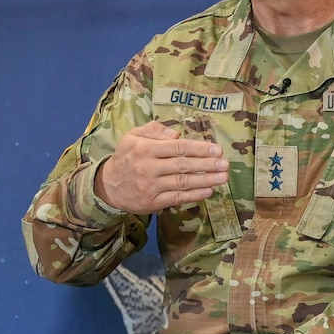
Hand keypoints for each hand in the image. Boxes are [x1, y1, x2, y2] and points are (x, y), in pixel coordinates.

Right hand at [94, 122, 227, 214]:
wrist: (108, 186)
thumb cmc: (125, 158)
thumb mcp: (132, 136)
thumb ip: (154, 130)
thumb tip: (177, 133)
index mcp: (145, 149)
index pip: (177, 147)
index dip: (199, 148)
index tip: (217, 149)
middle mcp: (148, 167)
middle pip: (183, 165)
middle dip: (207, 164)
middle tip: (225, 164)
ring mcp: (151, 186)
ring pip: (182, 182)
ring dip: (205, 180)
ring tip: (223, 177)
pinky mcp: (152, 202)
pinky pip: (177, 198)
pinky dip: (194, 195)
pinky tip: (208, 191)